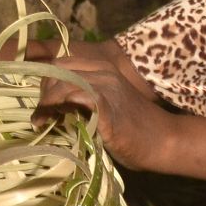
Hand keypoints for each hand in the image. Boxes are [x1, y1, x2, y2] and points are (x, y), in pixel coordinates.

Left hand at [34, 51, 172, 171]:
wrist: (163, 142)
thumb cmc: (132, 130)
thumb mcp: (103, 107)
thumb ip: (81, 101)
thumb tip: (51, 108)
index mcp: (102, 68)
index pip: (60, 64)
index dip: (47, 84)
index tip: (44, 106)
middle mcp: (103, 71)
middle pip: (57, 70)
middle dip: (44, 92)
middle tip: (42, 116)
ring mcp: (106, 86)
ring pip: (62, 83)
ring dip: (46, 103)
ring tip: (42, 122)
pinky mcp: (107, 105)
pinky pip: (75, 97)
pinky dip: (58, 109)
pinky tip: (54, 123)